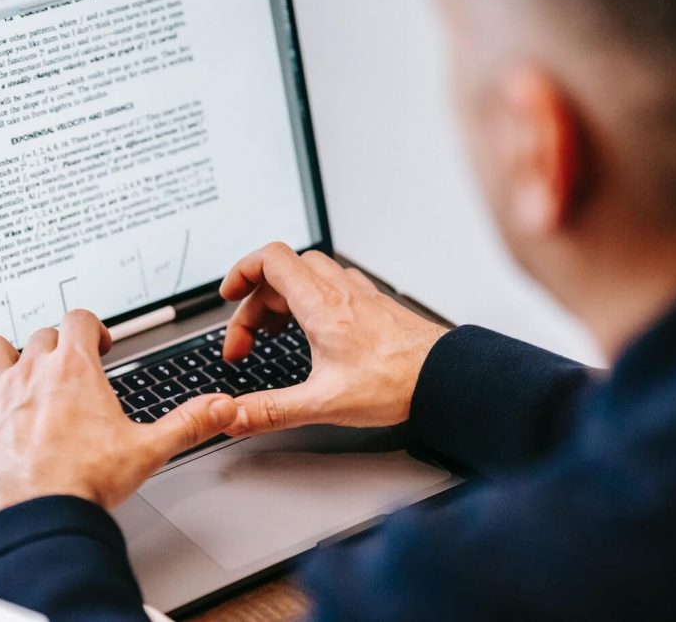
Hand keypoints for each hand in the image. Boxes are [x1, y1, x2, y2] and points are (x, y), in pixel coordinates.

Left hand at [0, 310, 237, 519]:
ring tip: (15, 373)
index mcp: (74, 369)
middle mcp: (32, 371)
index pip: (79, 319)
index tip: (96, 345)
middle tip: (64, 370)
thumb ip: (188, 423)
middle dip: (55, 347)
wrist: (38, 516)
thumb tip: (221, 407)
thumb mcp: (147, 450)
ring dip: (4, 356)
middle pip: (41, 334)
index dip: (90, 328)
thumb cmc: (85, 483)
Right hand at [220, 243, 448, 436]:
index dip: (241, 271)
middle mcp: (339, 291)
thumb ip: (272, 410)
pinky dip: (310, 300)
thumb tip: (234, 416)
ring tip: (273, 333)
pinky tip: (314, 330)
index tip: (227, 296)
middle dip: (255, 301)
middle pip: (282, 271)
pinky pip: (332, 285)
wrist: (447, 377)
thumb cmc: (397, 382)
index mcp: (321, 305)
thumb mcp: (323, 403)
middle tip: (248, 342)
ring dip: (282, 297)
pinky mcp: (373, 305)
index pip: (270, 259)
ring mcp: (359, 294)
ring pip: (308, 274)